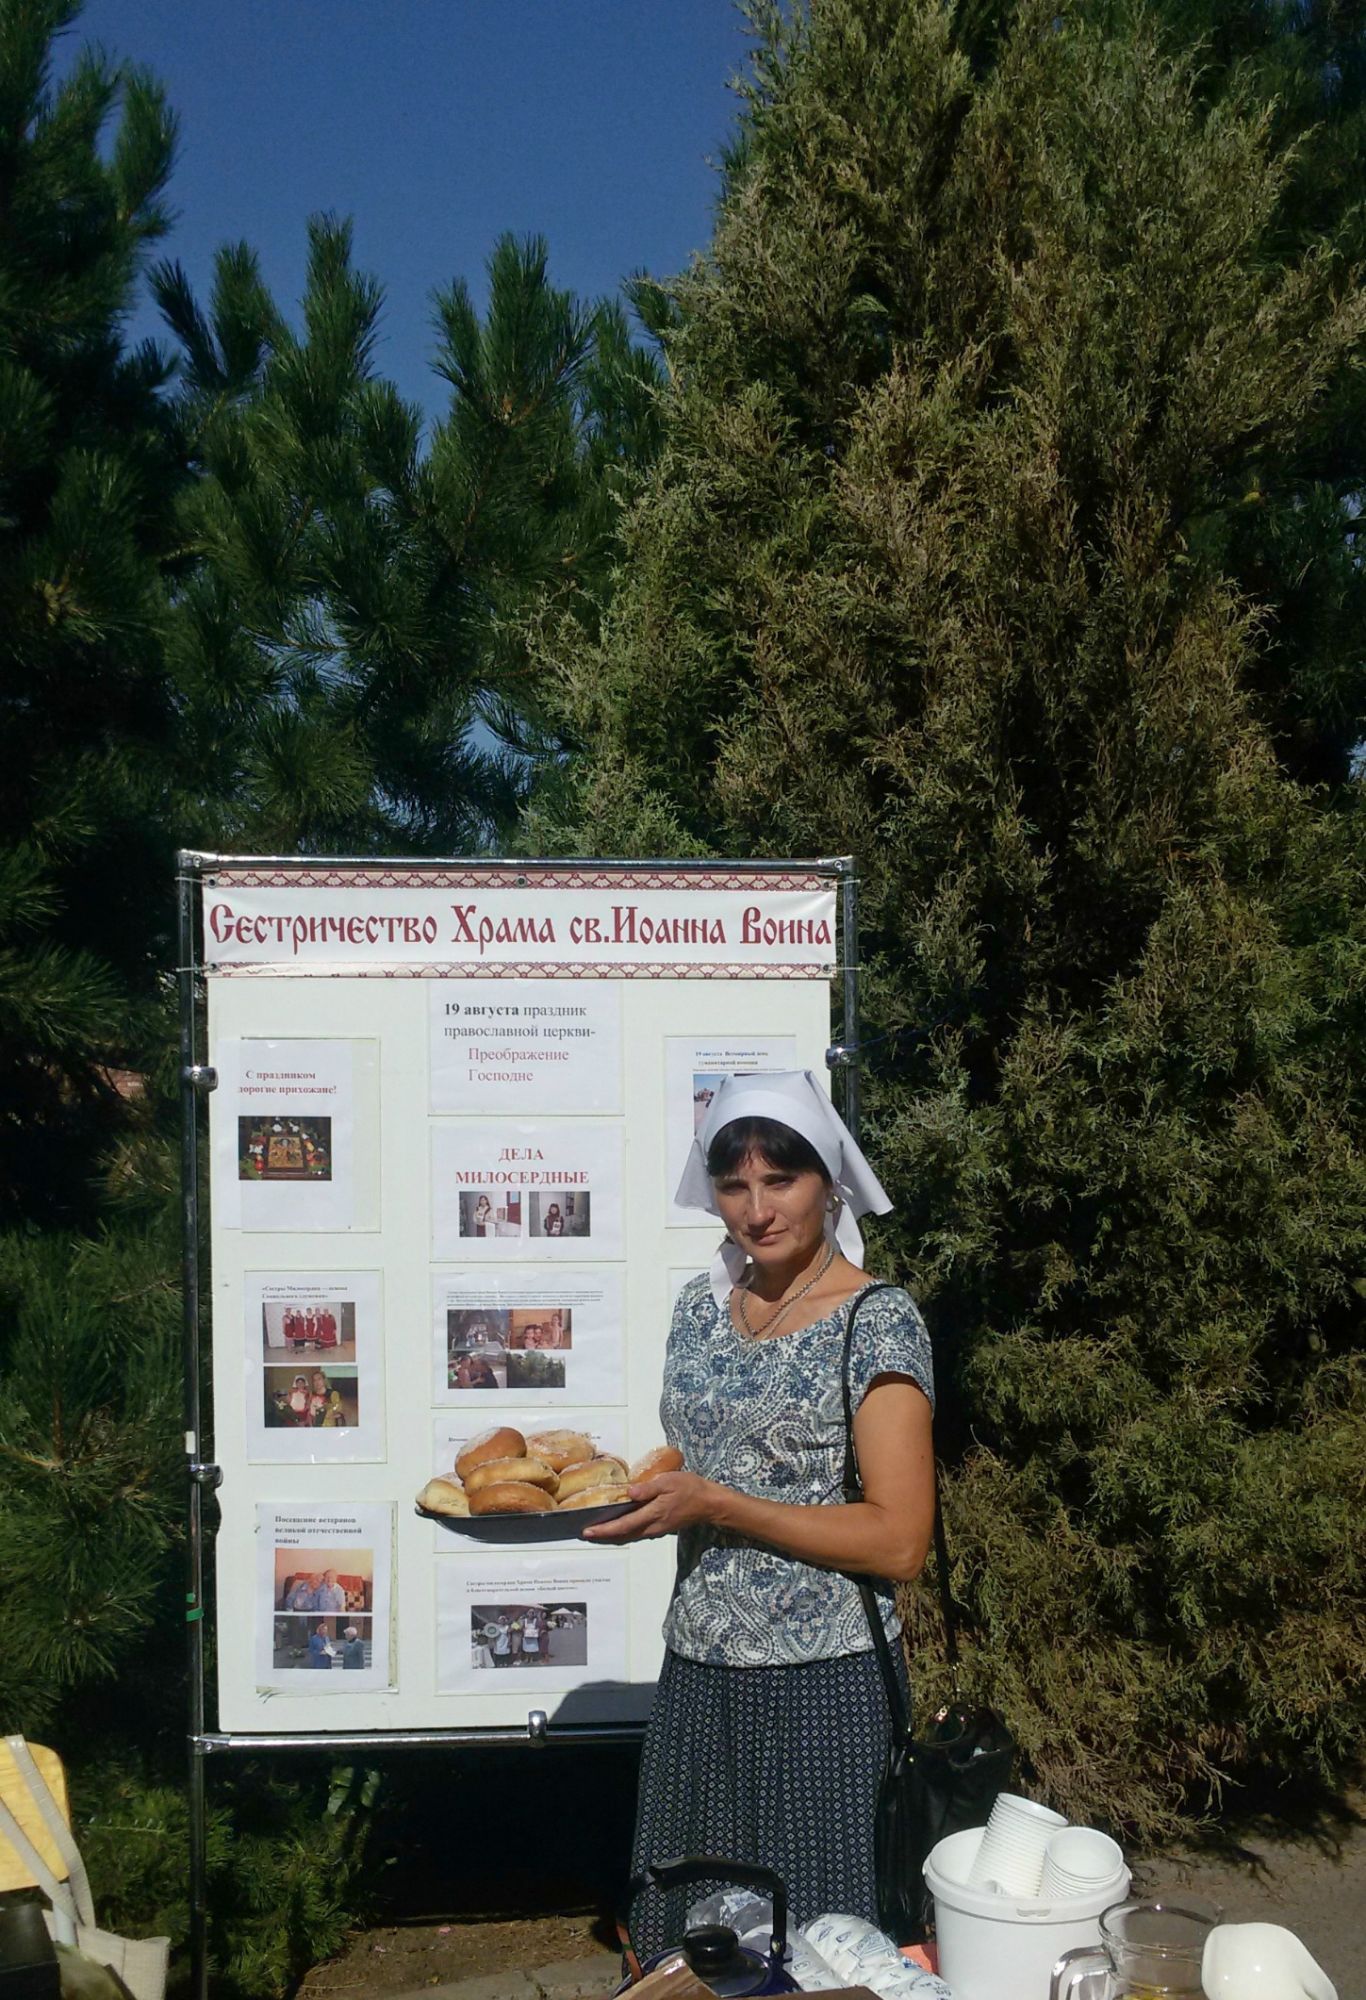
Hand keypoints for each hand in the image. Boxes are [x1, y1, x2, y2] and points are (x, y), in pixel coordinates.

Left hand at [581, 1469, 716, 1540]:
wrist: (710, 1503)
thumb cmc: (690, 1488)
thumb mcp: (669, 1481)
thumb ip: (648, 1488)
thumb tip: (628, 1492)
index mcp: (653, 1514)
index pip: (623, 1525)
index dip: (604, 1530)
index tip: (587, 1531)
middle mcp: (652, 1526)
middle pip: (623, 1535)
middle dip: (603, 1536)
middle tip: (584, 1533)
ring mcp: (657, 1529)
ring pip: (630, 1536)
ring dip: (612, 1535)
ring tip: (596, 1531)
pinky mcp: (661, 1528)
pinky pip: (637, 1533)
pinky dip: (624, 1532)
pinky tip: (618, 1527)